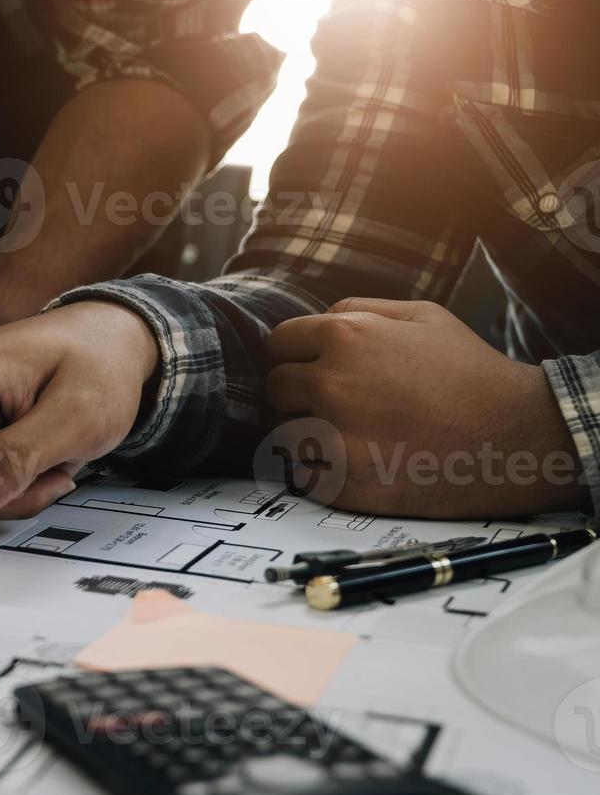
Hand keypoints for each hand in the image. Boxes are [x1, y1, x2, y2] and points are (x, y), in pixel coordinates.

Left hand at [265, 298, 584, 517]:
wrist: (516, 437)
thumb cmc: (471, 374)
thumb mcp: (424, 316)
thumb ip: (360, 310)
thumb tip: (316, 319)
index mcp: (344, 337)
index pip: (278, 344)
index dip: (298, 356)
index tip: (318, 370)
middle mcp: (331, 384)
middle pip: (278, 389)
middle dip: (303, 395)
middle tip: (346, 406)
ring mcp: (334, 436)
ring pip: (287, 433)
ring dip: (313, 435)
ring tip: (362, 436)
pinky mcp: (343, 483)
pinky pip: (304, 475)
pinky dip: (325, 472)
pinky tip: (365, 463)